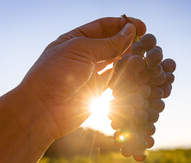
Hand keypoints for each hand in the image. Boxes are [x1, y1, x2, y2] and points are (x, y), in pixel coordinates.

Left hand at [18, 17, 145, 138]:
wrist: (43, 110)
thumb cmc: (55, 75)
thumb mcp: (81, 51)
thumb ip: (107, 43)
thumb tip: (129, 31)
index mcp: (75, 39)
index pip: (104, 26)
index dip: (123, 25)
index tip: (142, 27)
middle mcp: (84, 54)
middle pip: (111, 43)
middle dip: (129, 41)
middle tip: (147, 43)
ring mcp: (91, 72)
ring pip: (116, 61)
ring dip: (130, 58)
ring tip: (144, 58)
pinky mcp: (97, 90)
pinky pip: (116, 79)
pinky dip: (127, 75)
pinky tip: (137, 72)